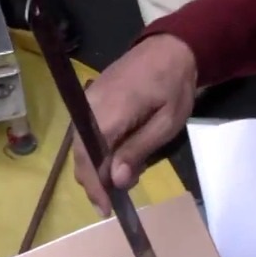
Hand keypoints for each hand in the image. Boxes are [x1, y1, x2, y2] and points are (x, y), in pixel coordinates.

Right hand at [74, 34, 198, 215]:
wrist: (170, 47)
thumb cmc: (174, 85)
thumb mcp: (166, 123)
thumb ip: (138, 150)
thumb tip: (115, 180)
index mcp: (108, 113)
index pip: (90, 158)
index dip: (95, 187)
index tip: (106, 209)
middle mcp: (89, 108)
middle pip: (81, 155)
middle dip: (96, 182)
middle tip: (117, 199)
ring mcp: (88, 102)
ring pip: (82, 146)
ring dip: (98, 168)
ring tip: (123, 179)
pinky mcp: (92, 100)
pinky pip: (87, 133)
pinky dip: (99, 151)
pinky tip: (118, 159)